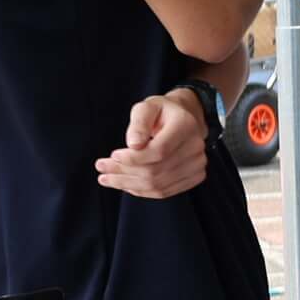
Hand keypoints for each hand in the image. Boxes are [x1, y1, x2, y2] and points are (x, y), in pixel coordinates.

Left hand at [97, 90, 211, 197]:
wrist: (185, 119)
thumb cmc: (162, 112)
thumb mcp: (147, 107)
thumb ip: (139, 123)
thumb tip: (133, 144)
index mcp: (185, 126)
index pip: (158, 151)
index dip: (133, 158)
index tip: (112, 155)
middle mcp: (196, 147)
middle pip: (156, 171)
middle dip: (124, 172)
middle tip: (102, 167)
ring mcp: (197, 164)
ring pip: (158, 185)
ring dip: (128, 184)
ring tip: (107, 178)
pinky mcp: (195, 176)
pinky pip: (164, 191)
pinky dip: (142, 191)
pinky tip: (126, 184)